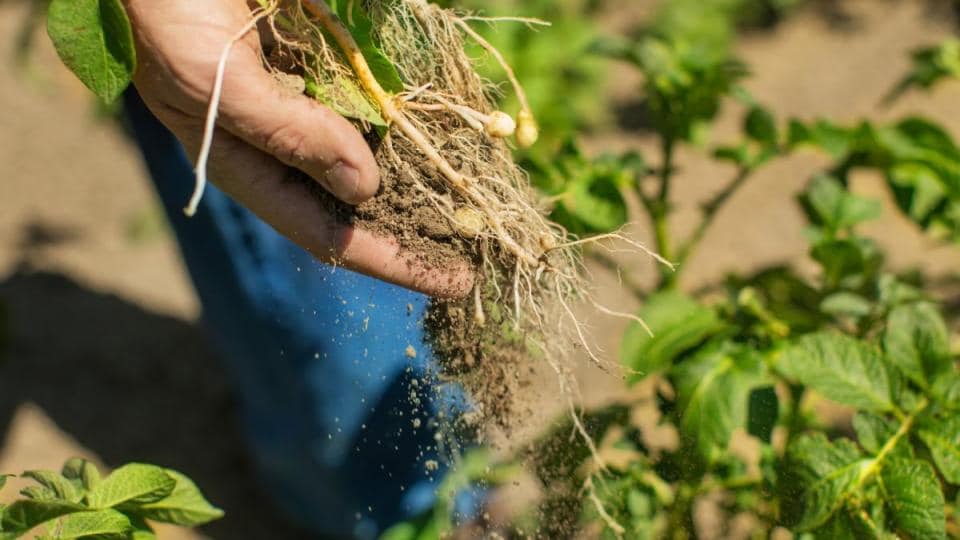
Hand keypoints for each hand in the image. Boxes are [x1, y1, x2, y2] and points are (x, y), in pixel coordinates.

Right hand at [123, 0, 471, 297]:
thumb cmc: (166, 16)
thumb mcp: (219, 84)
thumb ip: (291, 135)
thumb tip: (365, 189)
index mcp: (247, 167)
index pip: (329, 234)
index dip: (394, 261)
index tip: (453, 282)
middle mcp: (281, 144)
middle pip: (359, 203)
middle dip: (417, 227)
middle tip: (480, 245)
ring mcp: (304, 104)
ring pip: (373, 154)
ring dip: (421, 177)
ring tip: (473, 200)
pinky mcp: (320, 64)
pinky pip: (372, 102)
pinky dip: (406, 120)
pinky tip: (442, 134)